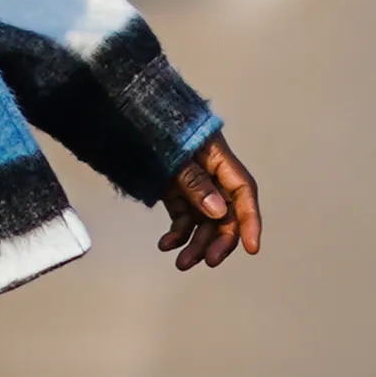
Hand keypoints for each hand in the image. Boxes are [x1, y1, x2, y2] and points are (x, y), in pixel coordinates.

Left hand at [156, 134, 262, 270]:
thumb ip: (195, 182)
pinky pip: (181, 218)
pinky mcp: (174, 191)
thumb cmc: (152, 125)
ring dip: (195, 244)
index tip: (251, 247)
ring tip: (181, 263)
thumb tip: (217, 212)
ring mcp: (191, 184)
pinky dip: (176, 233)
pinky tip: (166, 245)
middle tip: (209, 261)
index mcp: (218, 158)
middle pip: (225, 213)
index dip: (250, 221)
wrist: (123, 114)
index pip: (243, 192)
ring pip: (203, 221)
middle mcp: (210, 174)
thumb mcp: (175, 154)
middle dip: (219, 240)